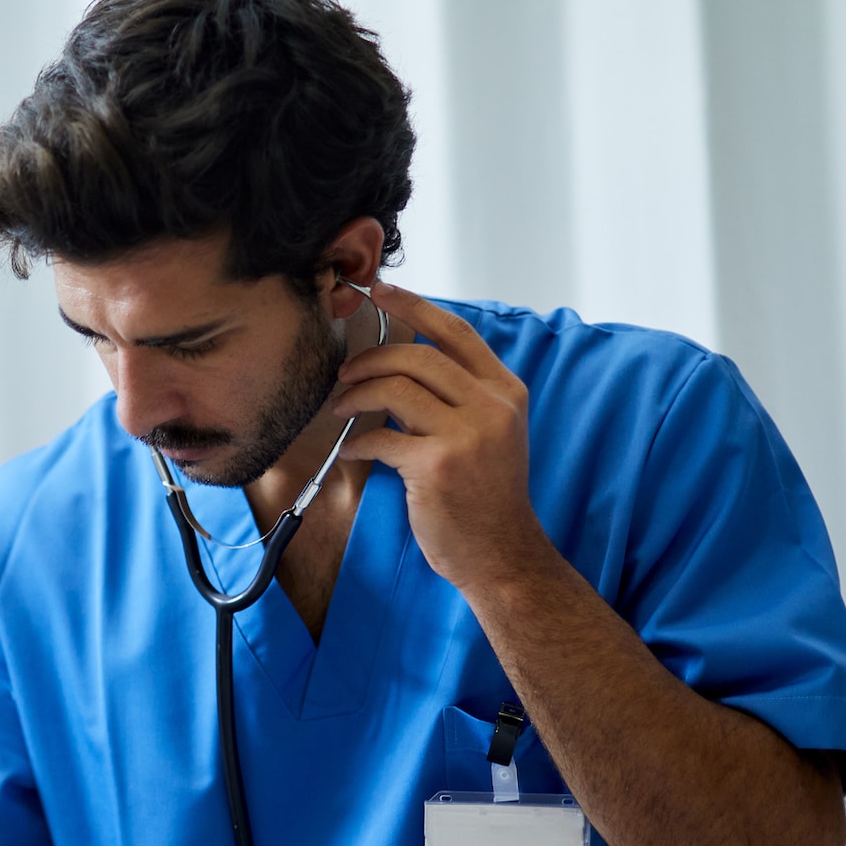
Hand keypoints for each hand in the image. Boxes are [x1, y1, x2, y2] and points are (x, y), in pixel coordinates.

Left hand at [328, 282, 552, 591]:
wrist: (501, 553)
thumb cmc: (485, 495)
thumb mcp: (490, 433)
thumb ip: (461, 396)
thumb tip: (407, 364)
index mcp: (504, 391)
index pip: (455, 332)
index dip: (414, 306)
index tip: (380, 292)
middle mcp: (491, 407)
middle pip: (417, 355)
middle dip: (370, 358)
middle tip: (345, 374)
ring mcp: (466, 435)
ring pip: (395, 388)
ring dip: (357, 394)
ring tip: (341, 408)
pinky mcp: (436, 465)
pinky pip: (380, 436)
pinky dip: (357, 441)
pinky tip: (353, 450)